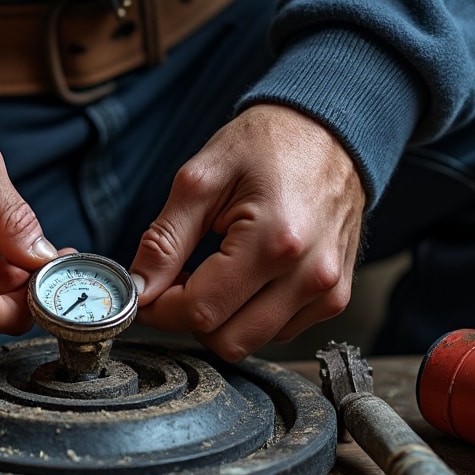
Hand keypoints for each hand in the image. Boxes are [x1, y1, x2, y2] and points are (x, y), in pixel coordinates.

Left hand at [130, 104, 366, 361]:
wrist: (331, 131)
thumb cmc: (268, 144)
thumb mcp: (201, 179)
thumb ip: (164, 239)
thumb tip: (140, 289)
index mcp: (274, 241)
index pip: (201, 311)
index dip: (162, 309)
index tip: (149, 291)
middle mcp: (308, 275)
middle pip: (226, 341)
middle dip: (190, 317)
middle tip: (181, 277)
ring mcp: (327, 292)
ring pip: (251, 343)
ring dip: (221, 319)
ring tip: (216, 270)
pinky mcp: (334, 298)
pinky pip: (278, 332)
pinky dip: (251, 315)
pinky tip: (246, 277)